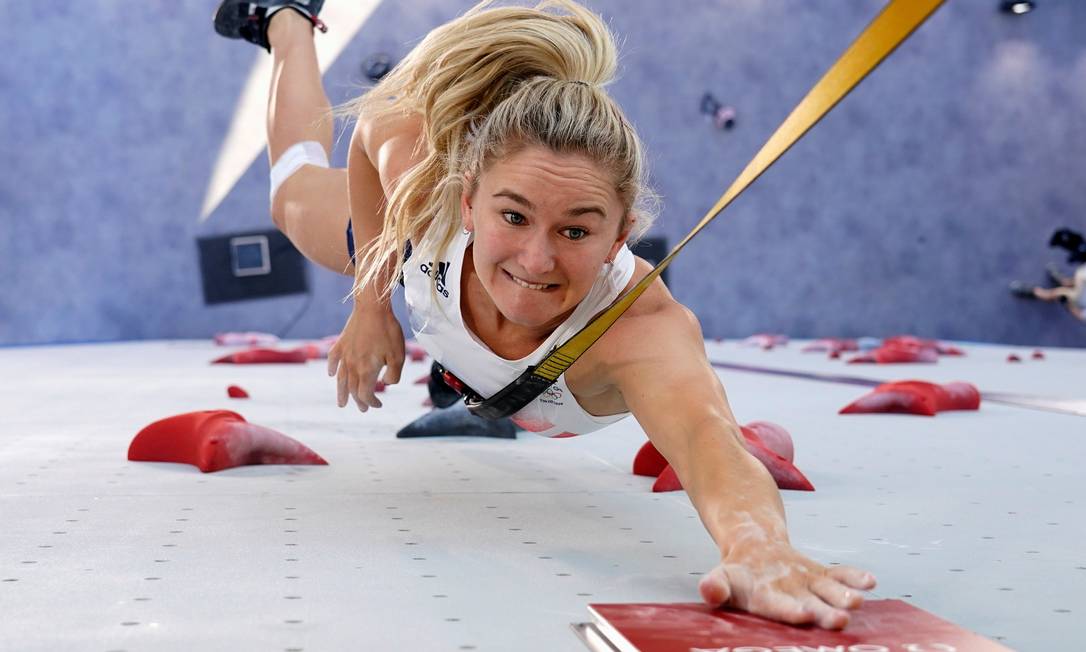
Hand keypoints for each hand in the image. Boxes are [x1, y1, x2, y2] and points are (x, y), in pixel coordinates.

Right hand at [326, 299, 404, 410]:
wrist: (372, 308)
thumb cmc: (388, 332)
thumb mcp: (399, 356)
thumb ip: (394, 375)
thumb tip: (386, 384)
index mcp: (366, 370)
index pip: (366, 394)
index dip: (372, 402)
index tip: (379, 405)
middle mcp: (352, 365)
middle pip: (352, 389)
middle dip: (358, 401)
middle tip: (363, 409)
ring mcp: (345, 354)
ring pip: (340, 378)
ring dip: (341, 392)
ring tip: (341, 403)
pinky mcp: (341, 343)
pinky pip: (333, 359)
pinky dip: (331, 368)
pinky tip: (330, 374)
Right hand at [698, 535, 875, 629]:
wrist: (756, 556)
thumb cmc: (738, 575)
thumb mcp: (720, 577)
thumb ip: (714, 586)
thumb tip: (709, 591)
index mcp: (768, 603)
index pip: (780, 609)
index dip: (790, 611)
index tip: (802, 614)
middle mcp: (794, 599)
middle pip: (812, 608)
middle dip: (826, 614)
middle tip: (840, 620)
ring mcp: (812, 588)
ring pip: (830, 594)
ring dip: (844, 597)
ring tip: (857, 600)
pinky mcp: (823, 577)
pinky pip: (840, 575)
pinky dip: (854, 577)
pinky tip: (869, 580)